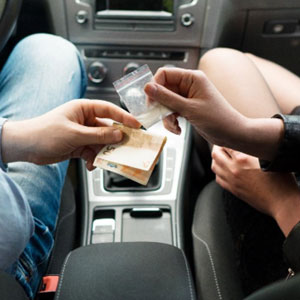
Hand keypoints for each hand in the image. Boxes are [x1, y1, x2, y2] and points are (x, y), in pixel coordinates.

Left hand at [2, 100, 140, 169]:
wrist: (25, 147)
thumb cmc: (45, 132)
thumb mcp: (75, 134)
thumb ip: (99, 135)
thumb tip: (119, 134)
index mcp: (83, 109)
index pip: (109, 110)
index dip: (124, 117)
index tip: (137, 125)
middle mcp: (85, 120)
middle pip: (108, 128)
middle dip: (115, 140)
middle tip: (126, 148)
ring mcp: (83, 133)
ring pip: (101, 143)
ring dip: (103, 153)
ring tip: (104, 161)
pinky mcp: (79, 146)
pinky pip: (93, 152)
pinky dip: (94, 159)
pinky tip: (90, 165)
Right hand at [144, 67, 283, 159]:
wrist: (231, 134)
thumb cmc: (218, 119)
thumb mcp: (189, 109)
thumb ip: (167, 98)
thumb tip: (148, 88)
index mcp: (192, 78)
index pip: (165, 74)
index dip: (155, 86)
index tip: (151, 101)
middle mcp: (189, 85)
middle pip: (163, 90)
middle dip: (161, 106)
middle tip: (161, 116)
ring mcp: (188, 97)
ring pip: (166, 103)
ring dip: (166, 117)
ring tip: (174, 126)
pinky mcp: (187, 108)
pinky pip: (172, 111)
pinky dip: (171, 121)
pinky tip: (178, 129)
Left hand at [211, 146, 299, 235]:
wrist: (281, 201)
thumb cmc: (280, 180)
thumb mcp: (269, 159)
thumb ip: (255, 150)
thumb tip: (249, 143)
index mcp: (243, 159)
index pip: (226, 144)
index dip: (227, 138)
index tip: (230, 137)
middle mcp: (234, 169)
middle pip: (216, 154)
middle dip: (217, 147)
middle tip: (222, 145)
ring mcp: (232, 180)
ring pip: (214, 166)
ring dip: (216, 159)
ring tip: (221, 156)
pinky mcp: (233, 190)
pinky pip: (218, 178)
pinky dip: (218, 172)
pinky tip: (224, 170)